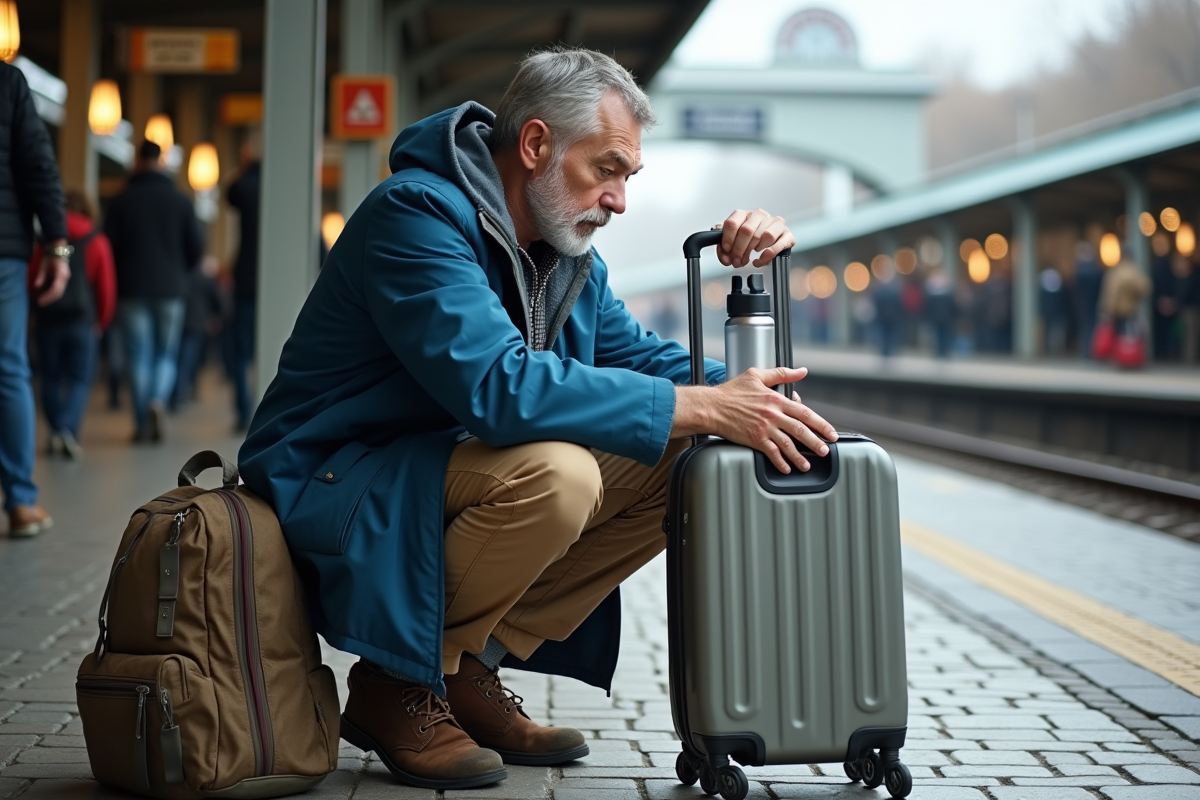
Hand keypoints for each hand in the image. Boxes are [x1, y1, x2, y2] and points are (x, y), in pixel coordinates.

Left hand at [33, 253, 69, 305]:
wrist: (58, 251)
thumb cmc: (50, 257)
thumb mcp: (43, 266)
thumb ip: (41, 276)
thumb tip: (36, 286)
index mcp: (61, 274)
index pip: (55, 289)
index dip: (48, 296)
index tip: (40, 300)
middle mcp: (66, 278)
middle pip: (59, 293)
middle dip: (50, 299)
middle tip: (40, 303)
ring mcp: (66, 279)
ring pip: (60, 292)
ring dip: (52, 298)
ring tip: (43, 301)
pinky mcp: (64, 280)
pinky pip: (60, 289)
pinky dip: (53, 294)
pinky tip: (47, 295)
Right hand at [672, 366, 837, 473]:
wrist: (711, 406)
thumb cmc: (731, 391)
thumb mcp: (757, 375)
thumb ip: (782, 373)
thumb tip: (802, 371)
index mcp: (776, 400)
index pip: (805, 413)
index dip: (821, 424)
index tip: (830, 432)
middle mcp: (773, 415)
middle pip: (800, 431)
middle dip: (815, 442)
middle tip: (824, 451)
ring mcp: (764, 429)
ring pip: (788, 445)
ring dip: (800, 456)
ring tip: (807, 465)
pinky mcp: (754, 440)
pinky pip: (772, 453)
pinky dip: (781, 462)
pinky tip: (786, 468)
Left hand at [716, 209, 794, 268]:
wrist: (768, 244)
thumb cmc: (748, 241)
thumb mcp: (732, 242)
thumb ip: (724, 249)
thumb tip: (726, 258)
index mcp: (744, 214)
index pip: (732, 223)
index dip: (727, 239)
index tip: (727, 250)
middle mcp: (760, 215)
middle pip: (747, 230)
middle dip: (739, 249)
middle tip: (736, 261)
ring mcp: (775, 223)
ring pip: (764, 236)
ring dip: (754, 250)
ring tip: (750, 257)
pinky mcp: (787, 235)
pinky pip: (778, 245)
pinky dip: (767, 256)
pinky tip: (760, 260)